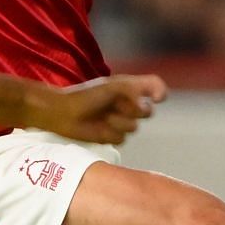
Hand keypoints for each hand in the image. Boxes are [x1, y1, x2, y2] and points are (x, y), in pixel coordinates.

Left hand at [35, 74, 167, 144]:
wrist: (64, 114)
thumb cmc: (86, 96)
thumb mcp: (112, 87)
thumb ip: (133, 91)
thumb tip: (147, 103)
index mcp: (129, 88)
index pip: (155, 86)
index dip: (160, 92)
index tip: (156, 98)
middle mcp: (128, 104)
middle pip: (148, 112)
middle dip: (134, 110)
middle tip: (118, 106)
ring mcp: (121, 121)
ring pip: (134, 127)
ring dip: (119, 122)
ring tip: (103, 117)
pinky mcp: (113, 136)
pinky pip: (122, 138)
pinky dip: (111, 133)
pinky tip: (99, 128)